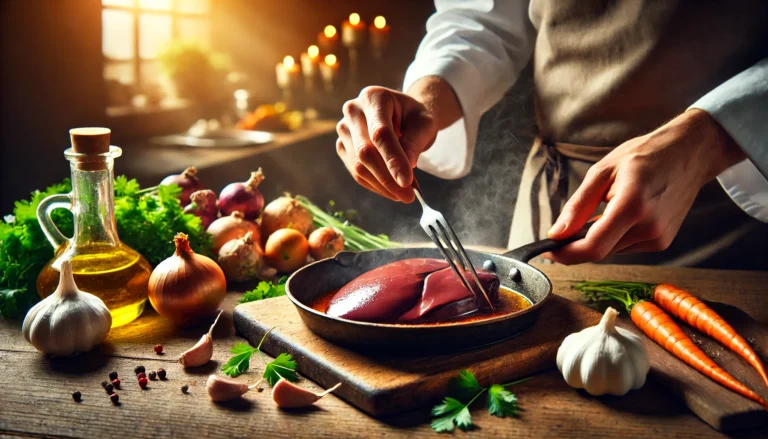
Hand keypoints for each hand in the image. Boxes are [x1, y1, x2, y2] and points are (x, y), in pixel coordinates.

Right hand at [336, 85, 436, 202]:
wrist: (401, 114)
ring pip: (358, 165)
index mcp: (373, 97)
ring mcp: (344, 129)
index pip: (380, 133)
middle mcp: (353, 110)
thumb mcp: (424, 124)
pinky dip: (374, 185)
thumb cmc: (413, 117)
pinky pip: (356, 172)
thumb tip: (406, 167)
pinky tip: (391, 190)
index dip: (393, 159)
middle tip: (408, 196)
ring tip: (403, 195)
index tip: (407, 182)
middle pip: (365, 151)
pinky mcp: (343, 146)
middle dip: (387, 178)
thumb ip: (415, 142)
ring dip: (382, 186)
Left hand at [544, 109, 745, 264]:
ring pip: (612, 250)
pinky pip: (626, 247)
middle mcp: (649, 227)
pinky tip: (619, 214)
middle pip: (601, 252)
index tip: (549, 250)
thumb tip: (556, 233)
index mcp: (632, 205)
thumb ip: (578, 205)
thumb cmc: (645, 155)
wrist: (690, 153)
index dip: (567, 254)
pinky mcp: (663, 241)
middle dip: (577, 246)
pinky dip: (614, 237)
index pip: (594, 246)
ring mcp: (659, 237)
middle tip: (563, 230)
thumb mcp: (603, 171)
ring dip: (597, 239)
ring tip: (601, 209)